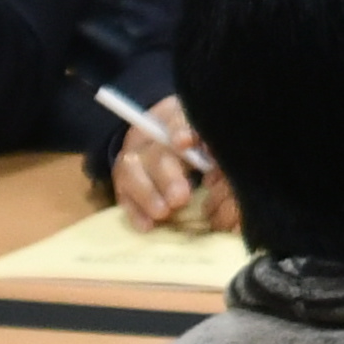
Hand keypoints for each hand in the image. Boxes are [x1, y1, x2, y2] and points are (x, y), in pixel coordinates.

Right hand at [112, 97, 237, 231]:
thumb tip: (219, 157)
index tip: (184, 143)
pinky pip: (124, 195)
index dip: (179, 130)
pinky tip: (146, 226)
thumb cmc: (202, 143)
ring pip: (131, 171)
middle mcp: (150, 134)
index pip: (177, 119)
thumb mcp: (211, 137)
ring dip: (148, 194)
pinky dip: (135, 212)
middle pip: (155, 152)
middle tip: (179, 198)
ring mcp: (133, 157)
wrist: (169, 139)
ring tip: (163, 213)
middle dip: (166, 176)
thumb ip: (213, 146)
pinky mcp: (124, 182)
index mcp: (176, 117)